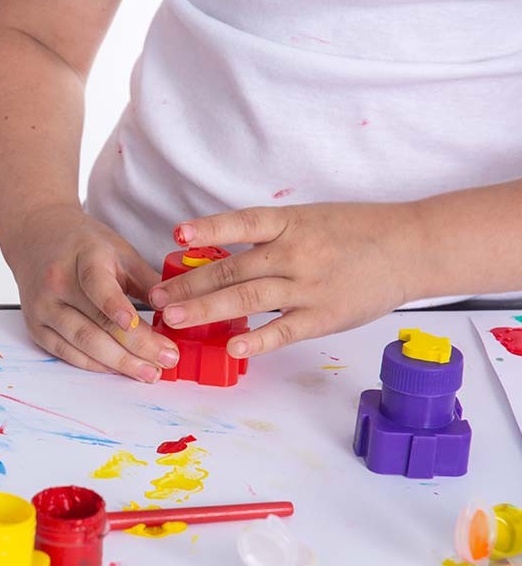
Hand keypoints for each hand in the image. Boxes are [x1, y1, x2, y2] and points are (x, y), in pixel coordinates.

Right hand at [9, 205, 179, 381]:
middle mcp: (56, 283)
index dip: (115, 306)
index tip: (137, 324)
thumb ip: (147, 280)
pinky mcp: (36, 328)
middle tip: (167, 359)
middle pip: (96, 322)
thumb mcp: (120, 250)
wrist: (36, 238)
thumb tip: (178, 311)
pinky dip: (96, 365)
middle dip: (136, 346)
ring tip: (149, 372)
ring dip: (119, 363)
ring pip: (82, 343)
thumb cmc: (83, 245)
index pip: (97, 284)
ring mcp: (43, 308)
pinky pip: (68, 353)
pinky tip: (120, 369)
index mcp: (82, 256)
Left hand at [149, 202, 424, 356]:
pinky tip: (232, 346)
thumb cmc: (356, 231)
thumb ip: (269, 235)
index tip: (176, 236)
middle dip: (188, 286)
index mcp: (290, 223)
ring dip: (206, 310)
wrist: (411, 247)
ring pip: (248, 299)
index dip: (208, 229)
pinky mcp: (323, 316)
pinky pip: (284, 330)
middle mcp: (295, 252)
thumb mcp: (310, 218)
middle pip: (232, 270)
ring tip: (173, 319)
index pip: (241, 224)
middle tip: (154, 299)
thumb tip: (218, 252)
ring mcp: (308, 286)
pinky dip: (257, 340)